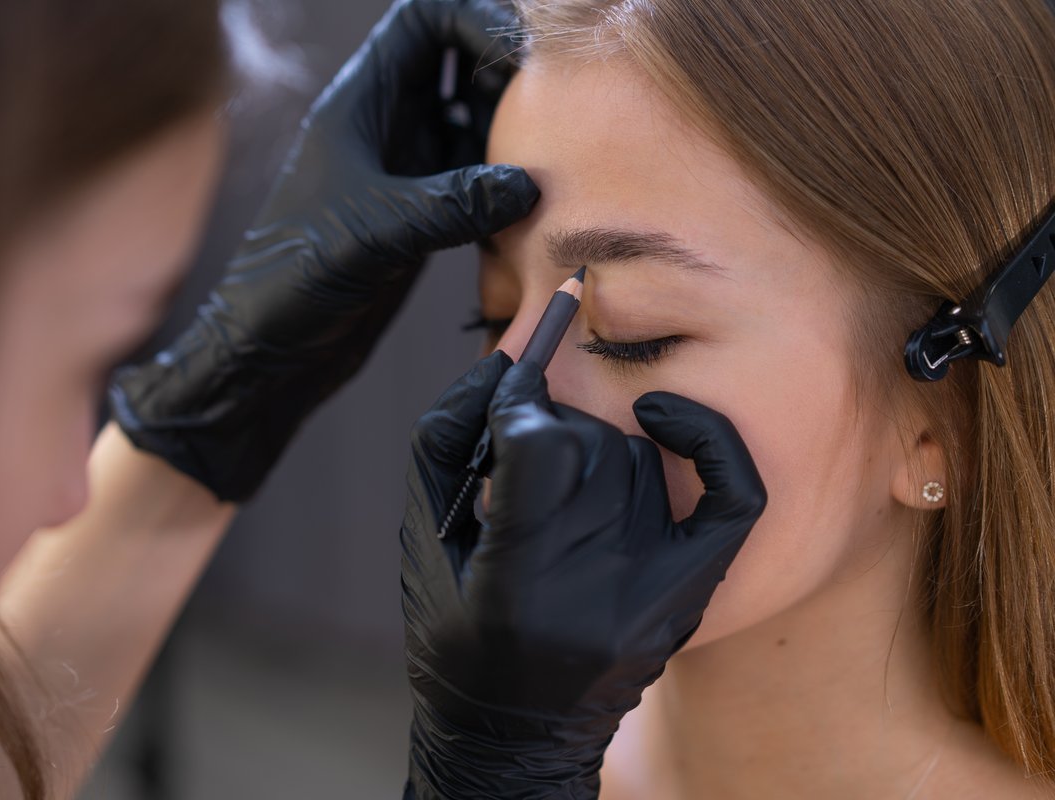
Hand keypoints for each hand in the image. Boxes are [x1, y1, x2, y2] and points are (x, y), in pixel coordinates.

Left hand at [110, 0, 538, 500]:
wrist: (269, 349)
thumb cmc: (293, 279)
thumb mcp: (375, 229)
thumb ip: (451, 203)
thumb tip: (527, 184)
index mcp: (360, 103)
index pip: (423, 23)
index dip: (476, 20)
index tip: (523, 53)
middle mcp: (385, 127)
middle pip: (458, 65)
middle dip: (506, 72)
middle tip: (554, 102)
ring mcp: (403, 171)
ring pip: (469, 123)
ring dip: (509, 130)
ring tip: (553, 151)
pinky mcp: (418, 215)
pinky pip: (472, 178)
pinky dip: (503, 183)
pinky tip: (529, 204)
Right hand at [401, 354, 765, 798]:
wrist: (514, 732)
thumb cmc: (454, 629)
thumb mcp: (425, 532)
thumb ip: (448, 437)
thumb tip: (503, 366)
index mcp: (515, 584)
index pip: (541, 446)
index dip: (518, 407)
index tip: (507, 400)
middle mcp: (595, 589)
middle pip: (588, 445)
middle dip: (546, 436)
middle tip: (522, 463)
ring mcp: (653, 593)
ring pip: (635, 459)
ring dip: (591, 452)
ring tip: (562, 491)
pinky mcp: (690, 591)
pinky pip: (731, 492)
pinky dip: (706, 439)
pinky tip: (664, 415)